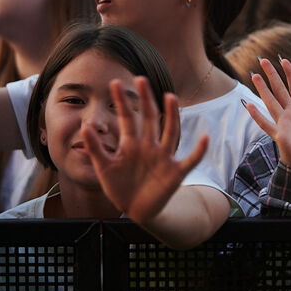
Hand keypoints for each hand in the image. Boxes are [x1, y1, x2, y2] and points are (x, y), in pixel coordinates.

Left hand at [83, 77, 207, 225]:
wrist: (135, 211)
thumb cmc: (120, 187)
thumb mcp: (103, 168)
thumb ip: (95, 149)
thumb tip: (85, 126)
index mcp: (131, 144)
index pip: (127, 117)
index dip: (121, 101)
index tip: (115, 82)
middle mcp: (149, 146)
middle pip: (150, 118)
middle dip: (146, 99)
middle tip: (141, 79)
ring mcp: (163, 158)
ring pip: (170, 132)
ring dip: (172, 115)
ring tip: (170, 97)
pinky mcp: (175, 173)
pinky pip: (190, 160)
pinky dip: (198, 150)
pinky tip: (204, 138)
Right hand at [244, 57, 290, 172]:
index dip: (290, 74)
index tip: (284, 60)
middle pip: (280, 90)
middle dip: (272, 75)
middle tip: (264, 60)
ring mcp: (284, 124)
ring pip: (271, 102)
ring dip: (263, 89)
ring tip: (254, 75)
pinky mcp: (280, 136)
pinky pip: (266, 124)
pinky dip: (258, 116)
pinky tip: (249, 105)